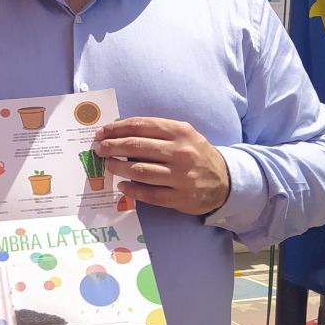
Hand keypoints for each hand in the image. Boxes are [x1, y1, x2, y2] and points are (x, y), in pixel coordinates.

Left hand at [93, 117, 229, 214]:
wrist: (226, 181)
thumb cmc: (196, 155)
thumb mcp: (183, 136)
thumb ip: (156, 132)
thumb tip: (119, 132)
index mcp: (180, 132)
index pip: (141, 126)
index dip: (116, 128)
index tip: (101, 132)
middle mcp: (181, 152)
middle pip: (136, 147)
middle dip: (112, 147)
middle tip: (99, 149)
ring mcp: (181, 176)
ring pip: (140, 170)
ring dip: (118, 167)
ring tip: (108, 165)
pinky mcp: (180, 198)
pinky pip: (149, 194)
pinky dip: (132, 190)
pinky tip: (122, 186)